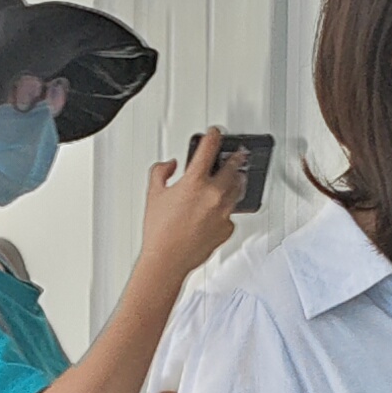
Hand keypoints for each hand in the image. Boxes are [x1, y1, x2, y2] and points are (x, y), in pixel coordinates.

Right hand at [137, 128, 241, 282]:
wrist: (168, 259)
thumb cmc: (159, 232)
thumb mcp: (153, 194)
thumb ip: (161, 171)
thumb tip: (171, 165)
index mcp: (195, 182)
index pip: (209, 149)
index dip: (213, 136)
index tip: (215, 133)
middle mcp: (213, 195)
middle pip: (233, 167)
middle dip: (235, 157)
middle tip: (238, 151)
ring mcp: (223, 212)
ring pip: (238, 189)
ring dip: (238, 179)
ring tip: (237, 175)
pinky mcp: (227, 228)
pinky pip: (232, 212)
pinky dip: (227, 208)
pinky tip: (220, 208)